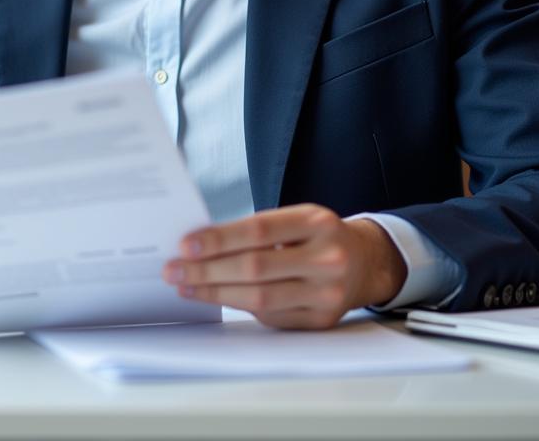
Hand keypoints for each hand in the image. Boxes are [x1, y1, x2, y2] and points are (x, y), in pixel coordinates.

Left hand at [163, 204, 406, 328]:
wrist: (365, 262)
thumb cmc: (317, 236)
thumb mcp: (296, 218)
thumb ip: (257, 230)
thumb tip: (202, 245)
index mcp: (316, 222)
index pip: (258, 230)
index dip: (219, 239)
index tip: (185, 245)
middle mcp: (327, 258)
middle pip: (255, 268)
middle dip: (206, 271)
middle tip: (173, 270)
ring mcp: (327, 294)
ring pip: (259, 298)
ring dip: (215, 293)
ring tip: (185, 286)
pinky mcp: (321, 321)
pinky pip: (270, 316)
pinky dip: (238, 306)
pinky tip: (214, 298)